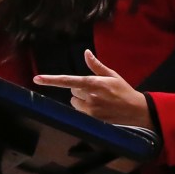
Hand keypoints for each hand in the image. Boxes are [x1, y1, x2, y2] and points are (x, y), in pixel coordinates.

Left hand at [33, 50, 152, 128]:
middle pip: (72, 90)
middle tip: (95, 91)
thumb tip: (86, 53)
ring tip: (98, 101)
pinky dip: (85, 110)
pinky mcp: (92, 120)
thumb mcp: (112, 76)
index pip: (68, 80)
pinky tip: (99, 109)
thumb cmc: (124, 91)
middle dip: (79, 89)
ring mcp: (91, 109)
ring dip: (81, 101)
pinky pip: (80, 112)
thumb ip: (96, 65)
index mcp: (93, 83)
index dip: (51, 79)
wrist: (137, 111)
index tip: (37, 78)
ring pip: (74, 102)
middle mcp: (90, 96)